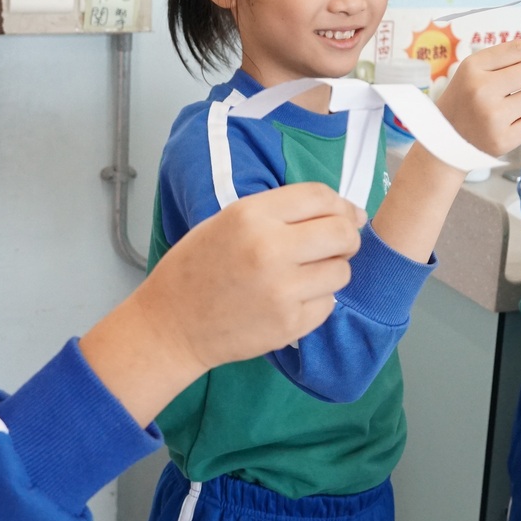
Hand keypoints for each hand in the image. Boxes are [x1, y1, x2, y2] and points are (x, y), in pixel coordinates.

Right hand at [140, 183, 363, 369]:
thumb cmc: (198, 268)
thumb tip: (344, 213)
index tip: (347, 214)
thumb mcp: (230, 221)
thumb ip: (281, 213)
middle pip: (342, 233)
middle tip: (337, 245)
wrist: (172, 324)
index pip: (320, 196)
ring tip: (305, 275)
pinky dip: (317, 300)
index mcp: (251, 215)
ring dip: (332, 271)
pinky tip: (292, 299)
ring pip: (342, 272)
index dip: (341, 204)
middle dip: (348, 237)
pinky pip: (328, 304)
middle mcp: (269, 249)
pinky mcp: (289, 324)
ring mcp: (281, 290)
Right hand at [432, 40, 520, 158]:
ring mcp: (492, 117)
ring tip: (516, 104)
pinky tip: (510, 124)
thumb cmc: (464, 102)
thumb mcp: (472, 72)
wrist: (444, 140)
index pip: (520, 49)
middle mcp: (481, 90)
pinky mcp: (502, 140)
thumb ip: (504, 60)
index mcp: (472, 67)